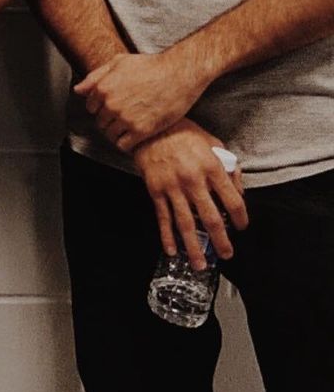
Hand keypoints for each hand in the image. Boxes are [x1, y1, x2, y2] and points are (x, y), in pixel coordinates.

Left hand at [74, 50, 202, 150]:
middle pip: (100, 122)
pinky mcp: (141, 131)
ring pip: (110, 135)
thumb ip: (96, 76)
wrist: (178, 74)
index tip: (112, 107)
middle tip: (123, 117)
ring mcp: (125, 118)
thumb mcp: (119, 62)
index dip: (101, 108)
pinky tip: (135, 136)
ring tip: (129, 127)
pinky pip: (123, 145)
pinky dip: (126, 143)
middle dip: (109, 121)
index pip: (90, 107)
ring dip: (117, 133)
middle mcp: (111, 104)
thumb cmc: (151, 66)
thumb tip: (78, 90)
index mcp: (103, 87)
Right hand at [132, 119, 247, 269]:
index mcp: (211, 167)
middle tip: (227, 254)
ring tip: (201, 264)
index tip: (241, 226)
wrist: (150, 128)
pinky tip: (172, 250)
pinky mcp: (156, 190)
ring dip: (194, 247)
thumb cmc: (183, 133)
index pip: (233, 200)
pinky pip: (163, 217)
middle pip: (211, 218)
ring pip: (186, 223)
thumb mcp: (212, 142)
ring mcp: (173, 187)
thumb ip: (228, 165)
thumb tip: (238, 189)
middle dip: (221, 240)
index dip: (241, 217)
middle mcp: (193, 180)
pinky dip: (167, 236)